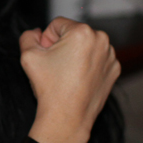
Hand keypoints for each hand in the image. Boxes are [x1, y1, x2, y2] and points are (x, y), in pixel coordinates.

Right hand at [18, 18, 119, 142]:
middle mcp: (101, 40)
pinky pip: (97, 58)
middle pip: (73, 33)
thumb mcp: (28, 56)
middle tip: (56, 67)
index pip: (57, 24)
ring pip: (85, 46)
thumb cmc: (50, 88)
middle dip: (62, 46)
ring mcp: (111, 56)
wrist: (67, 118)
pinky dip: (87, 65)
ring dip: (75, 54)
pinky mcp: (114, 69)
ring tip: (68, 75)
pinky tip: (79, 79)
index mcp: (82, 32)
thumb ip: (28, 36)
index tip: (47, 58)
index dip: (46, 40)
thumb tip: (37, 33)